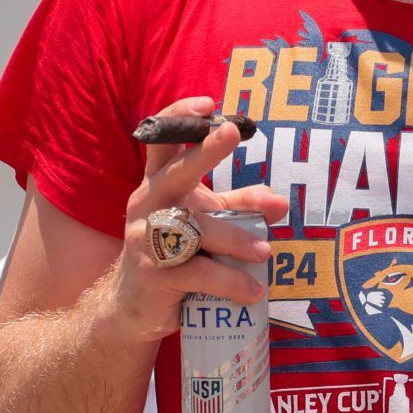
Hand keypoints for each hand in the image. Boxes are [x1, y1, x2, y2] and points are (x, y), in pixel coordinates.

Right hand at [110, 96, 288, 343]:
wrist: (132, 309)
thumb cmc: (174, 253)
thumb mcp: (206, 222)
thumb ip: (240, 207)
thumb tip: (280, 201)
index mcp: (157, 183)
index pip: (163, 141)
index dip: (181, 117)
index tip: (209, 103)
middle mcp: (147, 204)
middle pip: (175, 173)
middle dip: (203, 151)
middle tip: (229, 132)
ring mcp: (146, 240)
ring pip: (195, 229)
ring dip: (234, 239)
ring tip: (264, 252)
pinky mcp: (153, 276)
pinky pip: (197, 273)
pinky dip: (230, 281)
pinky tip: (252, 290)